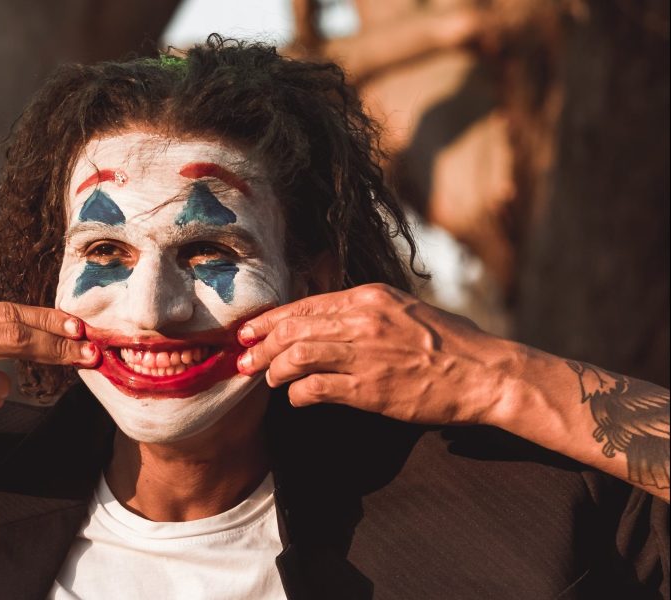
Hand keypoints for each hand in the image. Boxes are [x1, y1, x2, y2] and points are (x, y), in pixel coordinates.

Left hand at [236, 284, 517, 425]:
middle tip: (243, 358)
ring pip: (297, 355)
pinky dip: (298, 394)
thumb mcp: (405, 310)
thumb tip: (327, 320)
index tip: (251, 330)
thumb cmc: (450, 344)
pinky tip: (297, 398)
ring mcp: (365, 353)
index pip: (305, 305)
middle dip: (260, 344)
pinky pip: (315, 388)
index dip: (272, 319)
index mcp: (370, 296)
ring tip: (268, 379)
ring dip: (274, 369)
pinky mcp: (369, 388)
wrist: (485, 373)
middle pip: (293, 328)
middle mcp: (363, 319)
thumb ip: (367, 311)